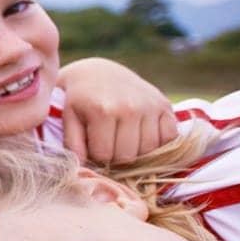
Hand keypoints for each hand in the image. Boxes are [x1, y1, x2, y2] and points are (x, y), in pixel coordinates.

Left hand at [57, 57, 177, 164]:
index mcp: (103, 111)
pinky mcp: (165, 105)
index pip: (104, 155)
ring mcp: (150, 106)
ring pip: (149, 150)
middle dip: (116, 156)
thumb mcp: (69, 118)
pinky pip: (170, 137)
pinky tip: (143, 136)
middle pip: (128, 156)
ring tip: (124, 140)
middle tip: (109, 143)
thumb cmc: (81, 100)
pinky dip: (159, 142)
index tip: (93, 145)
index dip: (97, 155)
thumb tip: (81, 167)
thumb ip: (73, 144)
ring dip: (137, 151)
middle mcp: (130, 107)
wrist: (100, 73)